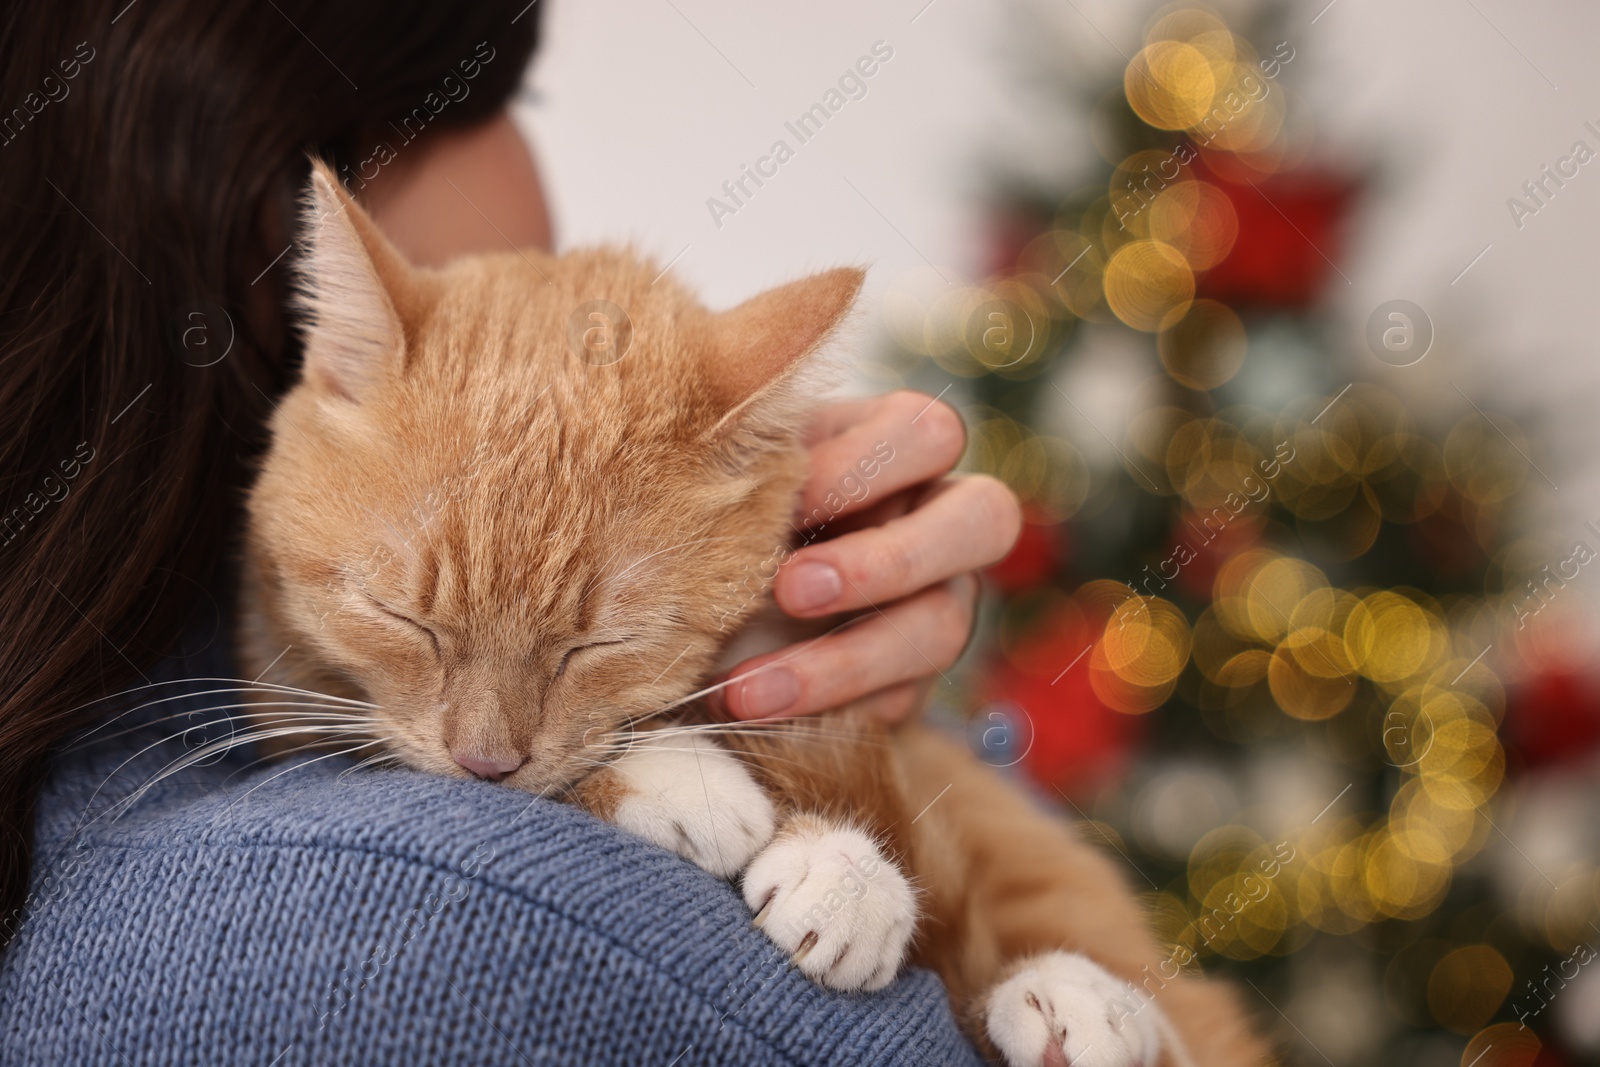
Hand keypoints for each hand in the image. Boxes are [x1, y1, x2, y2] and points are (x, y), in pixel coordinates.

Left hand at [713, 391, 1022, 721]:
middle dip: (887, 561)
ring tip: (747, 689)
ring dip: (843, 663)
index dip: (861, 467)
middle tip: (790, 591)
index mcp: (901, 446)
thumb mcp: (741, 469)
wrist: (700, 602)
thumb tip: (719, 470)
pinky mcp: (912, 681)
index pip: (927, 433)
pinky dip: (827, 715)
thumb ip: (751, 460)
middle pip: (986, 519)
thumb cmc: (724, 504)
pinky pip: (902, 703)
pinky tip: (757, 720)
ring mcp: (941, 601)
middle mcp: (941, 519)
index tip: (777, 505)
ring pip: (943, 628)